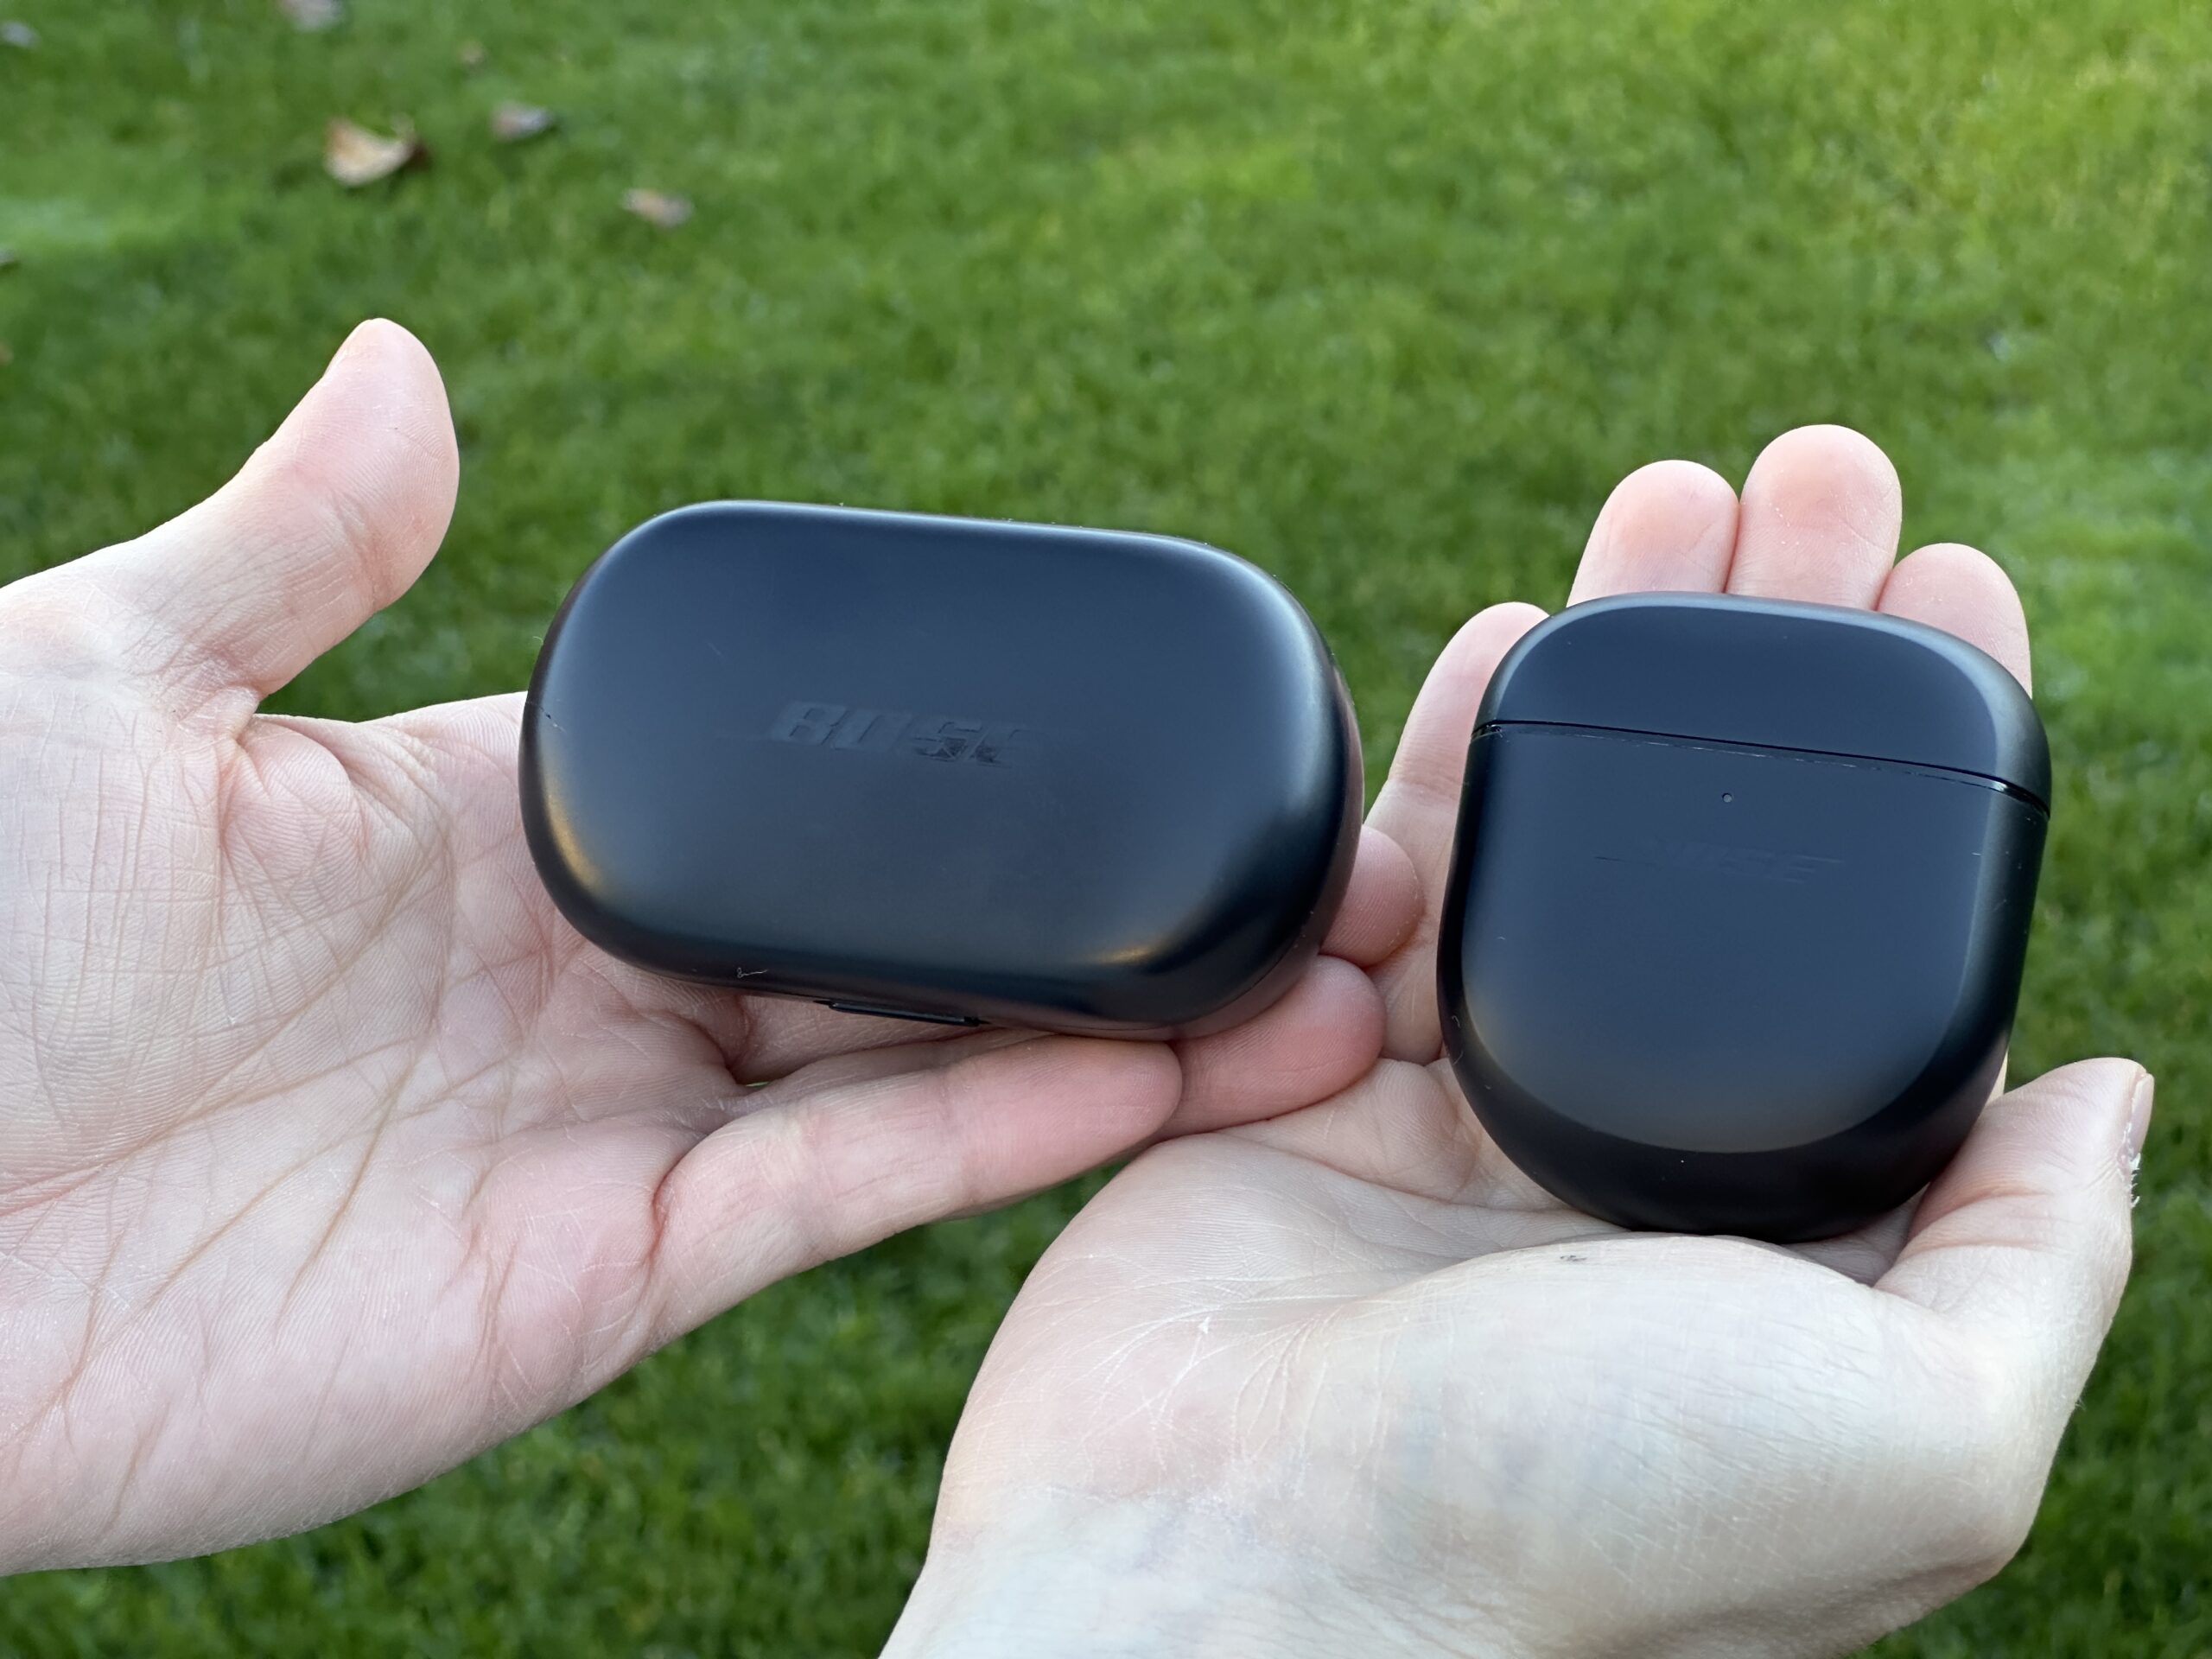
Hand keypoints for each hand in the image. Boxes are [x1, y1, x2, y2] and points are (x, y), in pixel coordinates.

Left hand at [0, 322, 1408, 1571]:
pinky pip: (843, 1195)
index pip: (765, 786)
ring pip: (910, 1070)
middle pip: (882, 938)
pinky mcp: (609, 1282)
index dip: (922, 761)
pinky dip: (1004, 1136)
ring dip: (1107, 1029)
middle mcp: (580, 988)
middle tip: (1272, 856)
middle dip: (1075, 904)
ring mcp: (607, 1137)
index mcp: (489, 830)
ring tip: (1305, 973)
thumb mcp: (103, 678)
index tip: (1093, 714)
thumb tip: (414, 353)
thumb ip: (297, 545)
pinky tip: (1160, 1073)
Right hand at [890, 429, 2150, 1658]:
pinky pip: (1397, 879)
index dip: (1937, 768)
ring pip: (1566, 842)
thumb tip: (2106, 1086)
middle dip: (1779, 657)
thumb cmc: (1578, 1522)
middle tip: (1817, 475)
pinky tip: (1523, 622)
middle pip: (1726, 857)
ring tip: (1682, 490)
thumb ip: (2036, 1258)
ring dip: (1628, 659)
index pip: (1890, 951)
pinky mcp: (1309, 1082)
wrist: (1234, 1573)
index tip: (1960, 588)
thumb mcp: (1920, 1433)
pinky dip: (1458, 750)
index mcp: (1791, 1243)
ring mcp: (1461, 1121)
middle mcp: (1634, 1174)